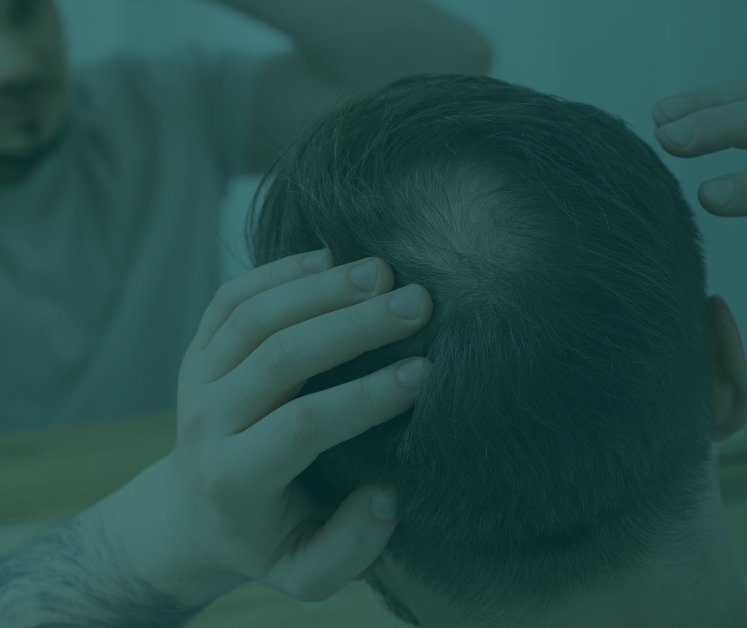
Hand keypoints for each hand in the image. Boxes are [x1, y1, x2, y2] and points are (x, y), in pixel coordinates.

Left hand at [107, 250, 431, 605]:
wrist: (193, 512)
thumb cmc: (270, 538)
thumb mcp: (307, 573)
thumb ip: (351, 547)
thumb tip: (388, 493)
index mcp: (236, 479)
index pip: (304, 426)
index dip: (365, 397)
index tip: (424, 373)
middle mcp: (208, 424)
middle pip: (279, 358)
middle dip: (354, 327)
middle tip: (419, 304)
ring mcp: (197, 380)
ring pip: (254, 317)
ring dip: (322, 288)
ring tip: (385, 271)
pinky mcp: (198, 349)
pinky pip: (231, 297)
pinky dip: (279, 270)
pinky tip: (332, 256)